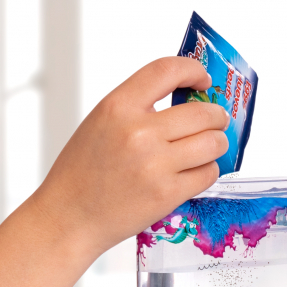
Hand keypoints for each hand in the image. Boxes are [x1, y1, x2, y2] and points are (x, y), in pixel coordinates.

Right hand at [31, 56, 229, 252]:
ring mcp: (155, 164)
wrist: (68, 217)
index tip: (203, 79)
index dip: (194, 70)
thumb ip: (137, 107)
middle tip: (216, 122)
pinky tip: (196, 171)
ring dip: (217, 144)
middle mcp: (138, 132)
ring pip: (213, 143)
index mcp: (117, 107)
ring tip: (209, 147)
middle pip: (203, 112)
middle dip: (217, 116)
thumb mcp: (100, 123)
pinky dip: (208, 171)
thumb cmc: (81, 172)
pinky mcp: (167, 194)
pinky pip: (208, 173)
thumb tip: (185, 99)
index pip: (167, 70)